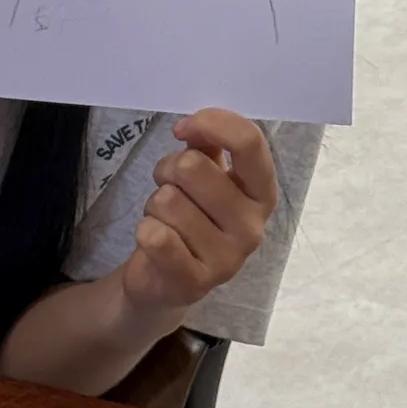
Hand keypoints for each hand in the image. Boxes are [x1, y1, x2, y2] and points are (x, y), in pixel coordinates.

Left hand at [118, 112, 278, 319]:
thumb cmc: (189, 216)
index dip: (211, 123)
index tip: (183, 129)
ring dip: (155, 205)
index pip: (249, 143)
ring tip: (165, 221)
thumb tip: (192, 127)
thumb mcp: (206, 175)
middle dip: (168, 171)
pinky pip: (156, 236)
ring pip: (167, 199)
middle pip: (193, 167)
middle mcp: (253, 227)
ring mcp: (227, 260)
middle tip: (170, 189)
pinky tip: (155, 242)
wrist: (165, 281)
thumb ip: (206, 144)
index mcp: (262, 193)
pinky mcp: (194, 283)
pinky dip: (145, 230)